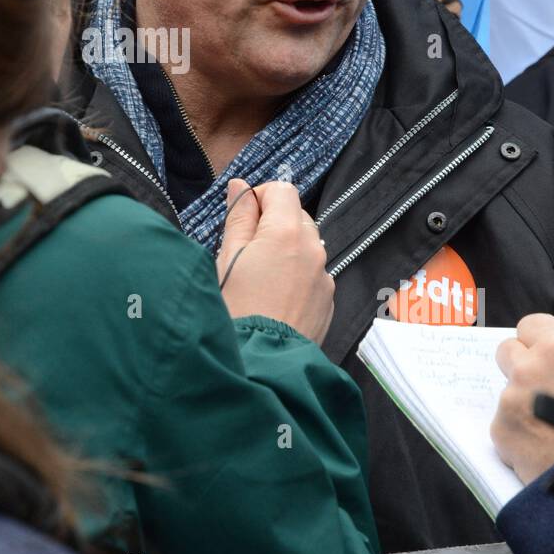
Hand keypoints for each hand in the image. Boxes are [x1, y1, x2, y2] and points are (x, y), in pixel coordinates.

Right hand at [216, 177, 333, 345]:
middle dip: (272, 224)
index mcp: (286, 232)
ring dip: (285, 251)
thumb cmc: (235, 312)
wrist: (259, 366)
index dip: (258, 198)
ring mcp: (324, 276)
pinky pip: (313, 274)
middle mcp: (313, 249)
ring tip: (259, 280)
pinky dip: (296, 276)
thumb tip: (241, 187)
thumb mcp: (226, 259)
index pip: (281, 189)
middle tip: (245, 252)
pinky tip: (274, 298)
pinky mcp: (328, 300)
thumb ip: (238, 218)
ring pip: (305, 246)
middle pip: (296, 216)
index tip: (241, 218)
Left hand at [491, 314, 553, 484]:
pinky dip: (520, 434)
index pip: (532, 325)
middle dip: (520, 366)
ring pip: (508, 391)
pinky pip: (505, 425)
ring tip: (551, 425)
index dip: (539, 341)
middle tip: (541, 387)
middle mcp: (530, 369)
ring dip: (523, 402)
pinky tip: (544, 446)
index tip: (545, 354)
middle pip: (506, 351)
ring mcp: (511, 400)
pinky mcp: (501, 431)